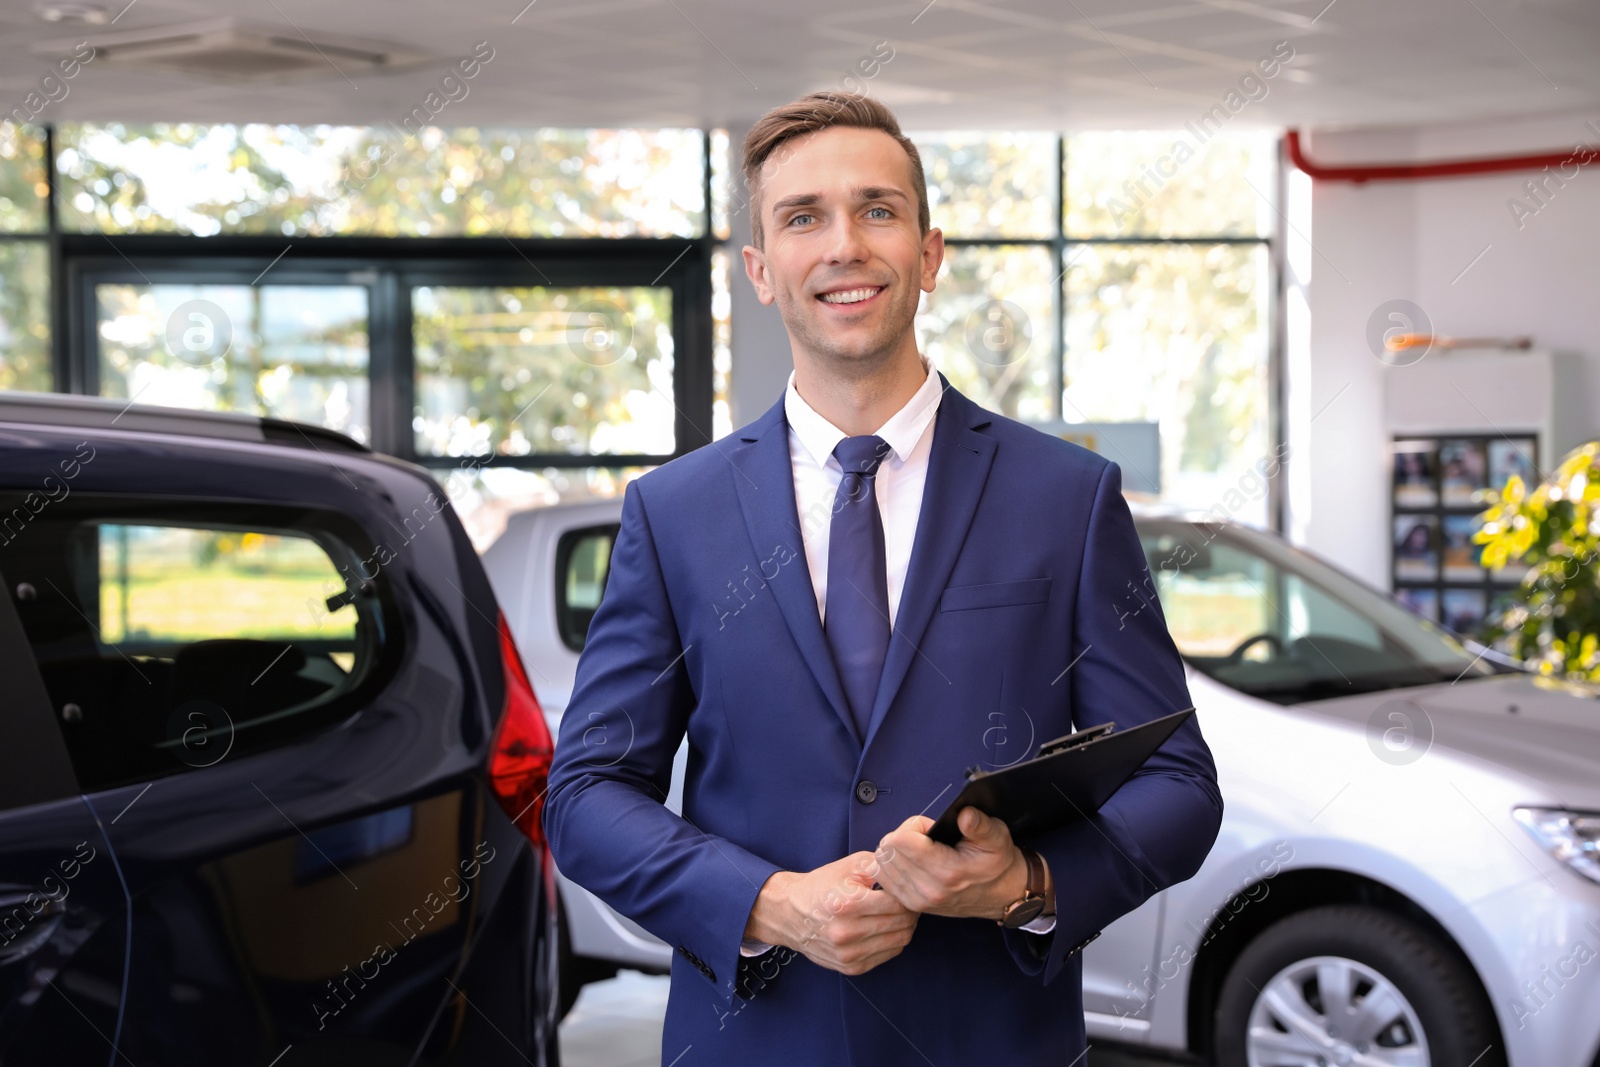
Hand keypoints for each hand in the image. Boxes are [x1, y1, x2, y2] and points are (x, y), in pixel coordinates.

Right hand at [743, 851, 918, 975]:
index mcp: (847, 903)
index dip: (908, 894)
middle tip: (908, 901)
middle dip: (910, 910)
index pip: (898, 903)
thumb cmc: (824, 886)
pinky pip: (889, 955)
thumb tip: (909, 873)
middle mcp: (846, 932)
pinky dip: (894, 940)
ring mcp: (849, 954)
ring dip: (906, 926)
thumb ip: (881, 866)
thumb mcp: (850, 865)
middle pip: (902, 924)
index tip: (907, 888)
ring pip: (899, 941)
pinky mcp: (851, 967)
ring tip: (899, 913)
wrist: (791, 913)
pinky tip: (887, 927)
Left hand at [873, 807, 1039, 920]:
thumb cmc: (997, 864)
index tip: (930, 828)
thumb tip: (964, 814)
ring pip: (881, 864)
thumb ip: (980, 825)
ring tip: (919, 849)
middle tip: (925, 838)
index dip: (914, 826)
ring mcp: (917, 900)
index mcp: (947, 872)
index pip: (901, 841)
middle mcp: (929, 890)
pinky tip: (909, 861)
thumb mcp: (997, 838)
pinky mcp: (911, 905)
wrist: (1001, 895)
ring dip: (895, 851)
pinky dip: (891, 865)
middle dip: (903, 836)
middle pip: (888, 850)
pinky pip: (883, 878)